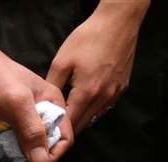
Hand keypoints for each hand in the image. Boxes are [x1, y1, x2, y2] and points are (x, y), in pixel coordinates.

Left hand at [0, 46, 74, 161]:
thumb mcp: (15, 103)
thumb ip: (31, 131)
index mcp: (52, 104)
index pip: (64, 139)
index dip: (51, 157)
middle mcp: (40, 112)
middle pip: (46, 148)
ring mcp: (21, 119)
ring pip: (28, 149)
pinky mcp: (4, 123)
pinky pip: (11, 145)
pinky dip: (6, 155)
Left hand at [47, 4, 144, 131]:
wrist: (118, 22)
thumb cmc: (88, 39)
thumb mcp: (61, 63)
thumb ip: (52, 88)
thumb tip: (45, 107)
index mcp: (87, 93)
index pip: (69, 125)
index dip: (56, 131)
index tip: (46, 132)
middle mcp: (104, 98)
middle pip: (82, 125)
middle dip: (67, 129)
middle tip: (53, 127)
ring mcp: (115, 94)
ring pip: (94, 118)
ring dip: (80, 119)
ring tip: (66, 116)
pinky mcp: (122, 88)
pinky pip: (104, 107)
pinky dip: (92, 110)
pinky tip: (82, 103)